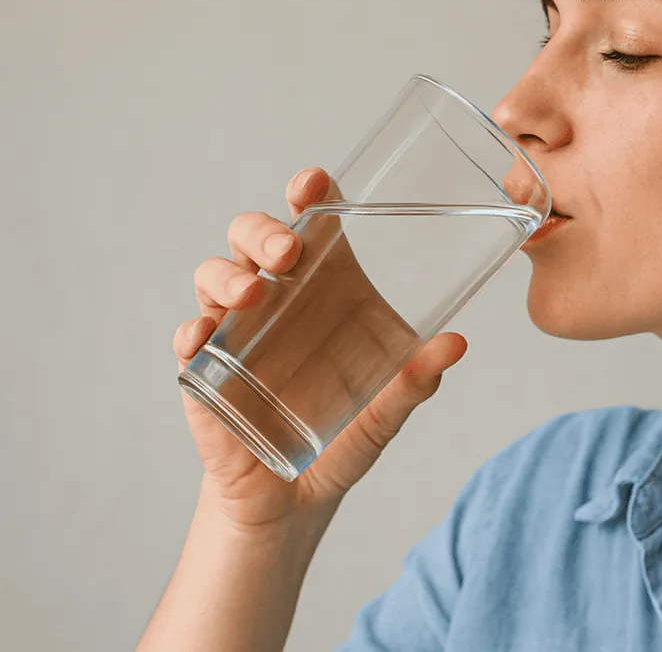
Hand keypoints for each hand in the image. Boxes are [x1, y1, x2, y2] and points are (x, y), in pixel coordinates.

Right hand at [174, 167, 467, 533]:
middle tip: (288, 253)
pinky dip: (192, 333)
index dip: (307, 194)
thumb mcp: (388, 409)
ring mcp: (235, 331)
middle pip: (253, 236)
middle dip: (263, 231)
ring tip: (251, 293)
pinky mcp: (204, 372)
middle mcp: (276, 298)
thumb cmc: (345, 433)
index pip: (311, 223)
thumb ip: (417, 380)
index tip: (314, 183)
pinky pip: (188, 340)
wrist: (297, 497)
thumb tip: (455, 343)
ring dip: (227, 274)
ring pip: (214, 275)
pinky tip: (203, 339)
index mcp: (324, 288)